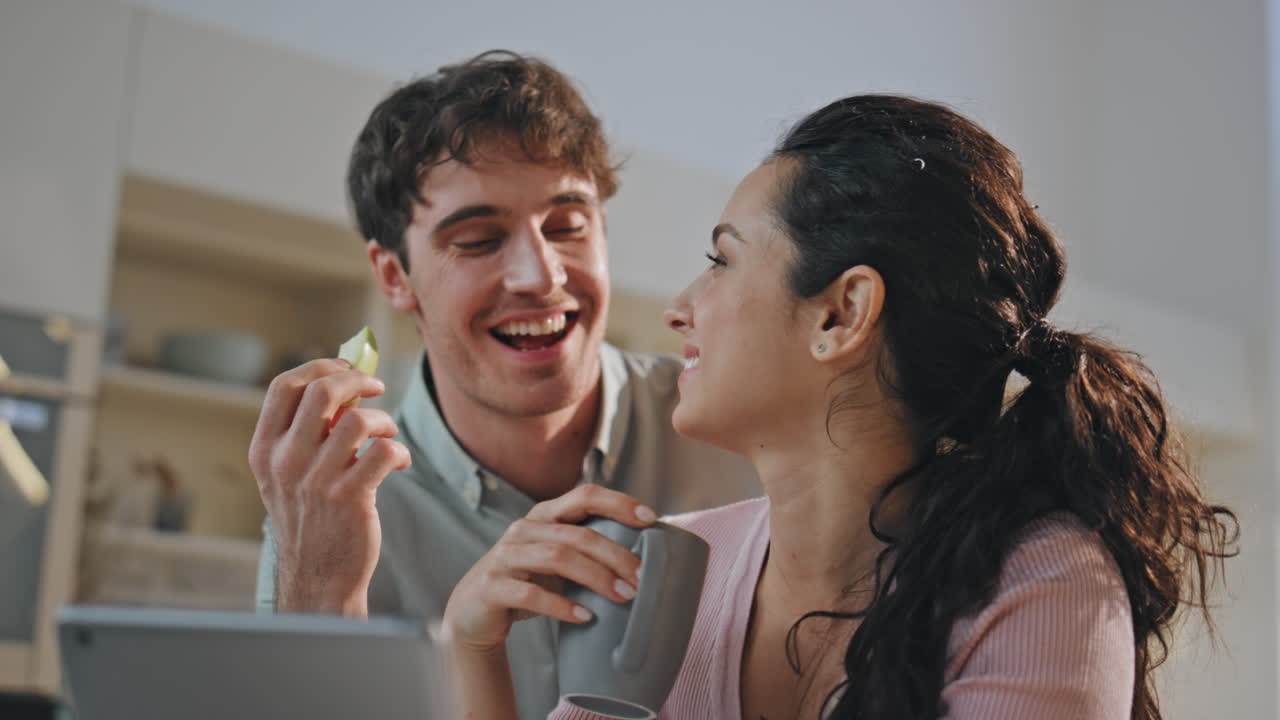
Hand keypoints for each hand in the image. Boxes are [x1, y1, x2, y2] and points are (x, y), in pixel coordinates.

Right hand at [248, 358, 410, 614]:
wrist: (317, 576)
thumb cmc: (310, 517)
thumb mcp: (289, 474)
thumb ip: (307, 432)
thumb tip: (347, 383)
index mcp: (265, 450)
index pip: (284, 387)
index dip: (319, 367)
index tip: (345, 367)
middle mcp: (285, 462)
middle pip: (322, 392)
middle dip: (357, 380)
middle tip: (376, 386)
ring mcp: (316, 481)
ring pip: (358, 420)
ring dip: (383, 419)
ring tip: (387, 433)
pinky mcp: (350, 498)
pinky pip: (384, 452)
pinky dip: (400, 451)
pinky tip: (399, 461)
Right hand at [442, 484, 657, 653]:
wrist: (474, 613)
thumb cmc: (527, 583)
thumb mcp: (557, 560)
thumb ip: (587, 550)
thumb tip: (644, 557)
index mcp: (544, 515)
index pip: (585, 495)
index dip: (619, 503)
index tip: (651, 518)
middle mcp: (524, 528)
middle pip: (577, 534)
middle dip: (615, 555)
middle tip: (642, 578)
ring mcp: (505, 555)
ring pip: (557, 557)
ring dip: (596, 577)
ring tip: (623, 596)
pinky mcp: (492, 586)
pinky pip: (530, 593)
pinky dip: (561, 605)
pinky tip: (584, 617)